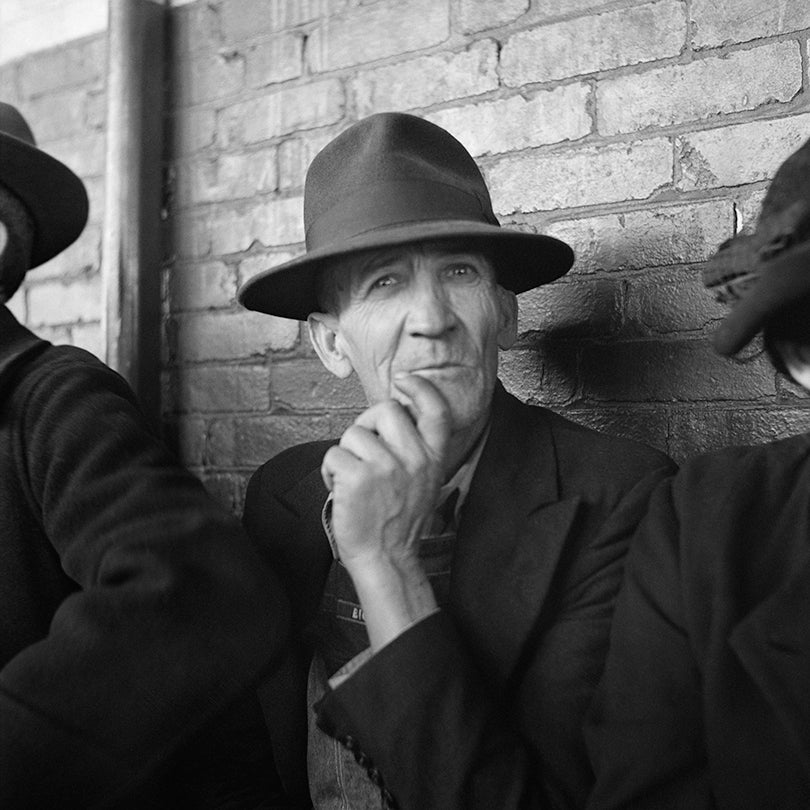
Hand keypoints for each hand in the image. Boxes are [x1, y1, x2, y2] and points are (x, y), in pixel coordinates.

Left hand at [320, 374, 450, 647]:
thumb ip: (415, 449)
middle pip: (386, 409)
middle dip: (368, 422)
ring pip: (354, 433)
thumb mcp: (424, 482)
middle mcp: (414, 458)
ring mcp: (386, 467)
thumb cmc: (398, 521)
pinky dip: (329, 471)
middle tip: (364, 449)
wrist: (386, 559)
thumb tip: (394, 413)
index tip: (403, 382)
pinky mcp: (358, 478)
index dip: (420, 388)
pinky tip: (340, 489)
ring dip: (346, 454)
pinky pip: (333, 454)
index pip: (435, 410)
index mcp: (433, 457)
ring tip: (353, 480)